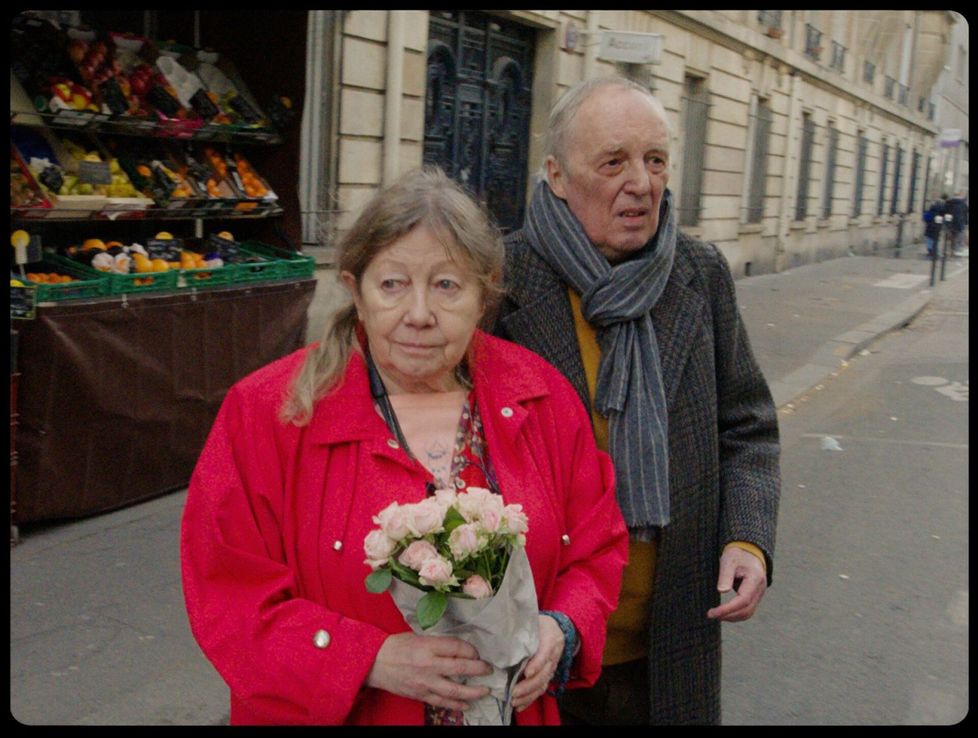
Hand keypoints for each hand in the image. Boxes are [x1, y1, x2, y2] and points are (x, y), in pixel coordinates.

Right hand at [365, 632, 491, 710]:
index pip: (457, 647)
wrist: (375, 662)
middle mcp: (428, 665)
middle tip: (489, 669)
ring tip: (484, 691)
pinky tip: (466, 704)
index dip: (471, 650)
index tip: (476, 653)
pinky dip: (455, 704)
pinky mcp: (420, 694)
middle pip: (460, 668)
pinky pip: (441, 702)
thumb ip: (438, 644)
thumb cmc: (397, 646)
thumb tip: (459, 649)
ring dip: (472, 691)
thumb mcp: (418, 637)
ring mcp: (425, 682)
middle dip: (478, 669)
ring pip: (454, 690)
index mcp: (428, 646)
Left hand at [511, 614, 564, 711]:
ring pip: (542, 685)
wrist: (558, 629)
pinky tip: (519, 706)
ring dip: (528, 695)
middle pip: (543, 674)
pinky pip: (541, 690)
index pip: (545, 654)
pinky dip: (530, 699)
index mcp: (550, 640)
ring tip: (514, 701)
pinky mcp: (547, 676)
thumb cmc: (541, 624)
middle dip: (529, 685)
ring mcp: (551, 668)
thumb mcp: (535, 621)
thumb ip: (524, 627)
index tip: (527, 673)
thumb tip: (504, 631)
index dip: (537, 664)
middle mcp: (552, 656)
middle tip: (514, 692)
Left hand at [706, 546, 766, 621]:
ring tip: (715, 615)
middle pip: (746, 610)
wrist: (749, 551)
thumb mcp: (728, 561)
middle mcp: (760, 589)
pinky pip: (747, 610)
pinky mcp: (755, 597)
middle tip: (710, 614)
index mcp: (755, 578)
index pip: (743, 600)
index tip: (713, 612)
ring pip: (748, 613)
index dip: (728, 609)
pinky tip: (724, 613)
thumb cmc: (737, 555)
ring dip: (732, 617)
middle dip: (728, 615)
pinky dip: (736, 614)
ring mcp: (759, 594)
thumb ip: (725, 576)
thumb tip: (721, 591)